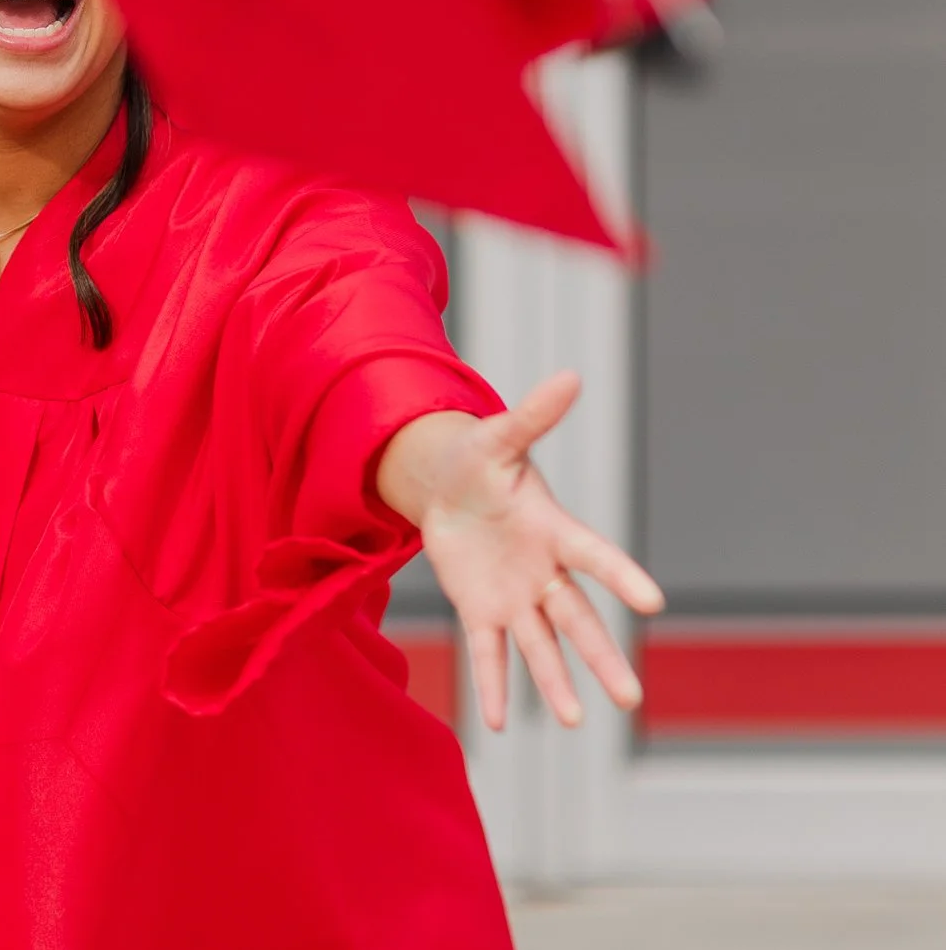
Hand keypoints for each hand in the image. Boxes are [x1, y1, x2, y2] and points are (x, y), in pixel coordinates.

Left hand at [400, 373, 664, 731]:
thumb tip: (571, 375)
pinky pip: (489, 653)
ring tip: (576, 722)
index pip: (594, 556)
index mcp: (553, 530)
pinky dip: (495, 685)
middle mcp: (542, 572)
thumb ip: (533, 415)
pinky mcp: (481, 609)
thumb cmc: (479, 460)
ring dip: (556, 682)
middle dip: (601, 657)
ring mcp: (514, 596)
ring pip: (542, 645)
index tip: (653, 602)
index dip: (621, 576)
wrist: (445, 487)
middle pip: (577, 620)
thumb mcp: (498, 437)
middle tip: (631, 699)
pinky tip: (502, 722)